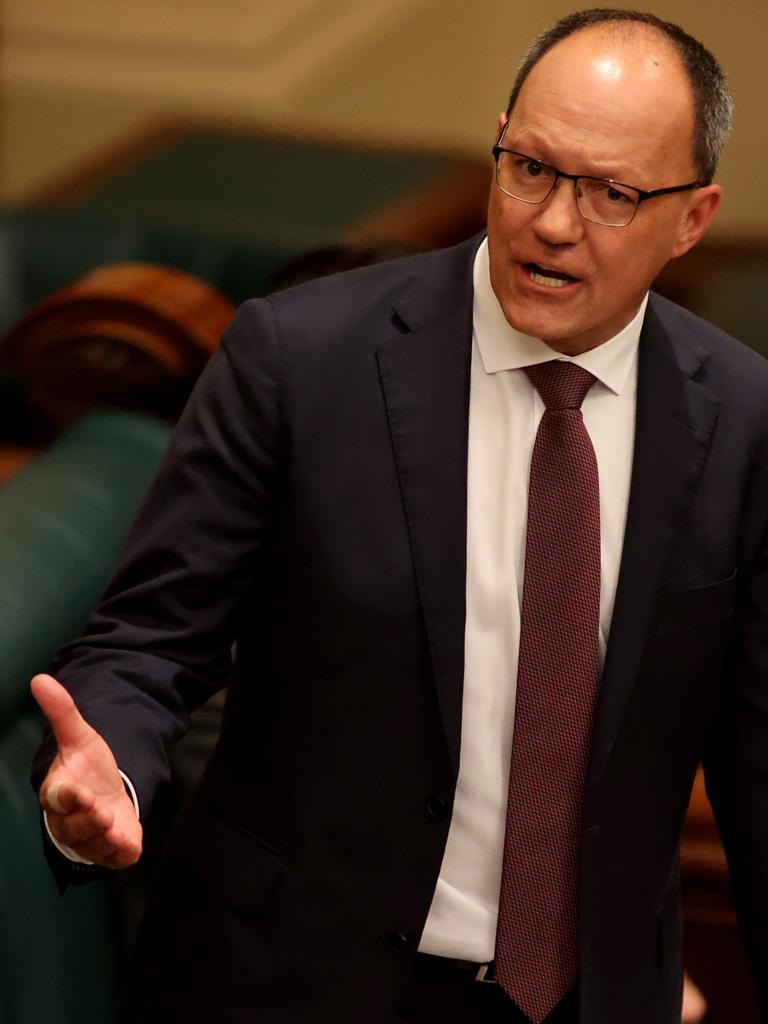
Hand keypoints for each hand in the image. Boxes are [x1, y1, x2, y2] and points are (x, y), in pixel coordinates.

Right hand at [31, 673, 142, 867]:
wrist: (107, 794)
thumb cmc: (88, 769)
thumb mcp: (80, 737)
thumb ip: (62, 712)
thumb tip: (39, 679)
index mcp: (59, 793)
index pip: (58, 797)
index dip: (69, 796)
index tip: (79, 792)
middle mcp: (70, 821)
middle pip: (74, 826)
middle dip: (88, 820)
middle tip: (102, 812)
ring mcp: (91, 840)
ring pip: (93, 845)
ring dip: (104, 838)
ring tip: (115, 828)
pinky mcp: (111, 852)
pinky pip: (114, 860)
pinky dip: (120, 854)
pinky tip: (127, 844)